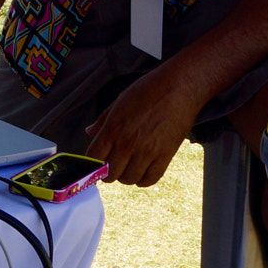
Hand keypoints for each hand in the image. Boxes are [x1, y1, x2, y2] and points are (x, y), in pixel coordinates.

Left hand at [84, 63, 206, 186]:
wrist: (179, 88)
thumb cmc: (147, 90)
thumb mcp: (119, 101)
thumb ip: (103, 120)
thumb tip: (89, 132)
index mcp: (113, 128)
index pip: (94, 159)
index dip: (92, 165)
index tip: (96, 164)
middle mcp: (128, 143)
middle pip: (110, 174)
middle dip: (108, 173)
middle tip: (112, 166)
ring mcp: (147, 151)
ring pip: (129, 179)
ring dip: (126, 176)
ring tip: (128, 167)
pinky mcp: (165, 156)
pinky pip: (150, 179)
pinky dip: (143, 180)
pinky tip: (142, 171)